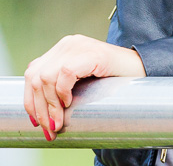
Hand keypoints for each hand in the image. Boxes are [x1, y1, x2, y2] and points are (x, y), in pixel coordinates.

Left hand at [23, 34, 144, 140]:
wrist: (142, 70)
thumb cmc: (112, 79)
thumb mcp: (80, 81)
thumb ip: (61, 85)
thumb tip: (39, 112)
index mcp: (62, 49)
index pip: (33, 72)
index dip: (30, 99)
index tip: (36, 122)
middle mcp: (67, 43)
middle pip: (36, 76)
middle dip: (39, 107)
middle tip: (49, 128)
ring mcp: (79, 45)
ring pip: (47, 77)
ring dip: (50, 105)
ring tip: (59, 122)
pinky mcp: (91, 53)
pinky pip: (66, 73)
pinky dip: (63, 91)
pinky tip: (69, 102)